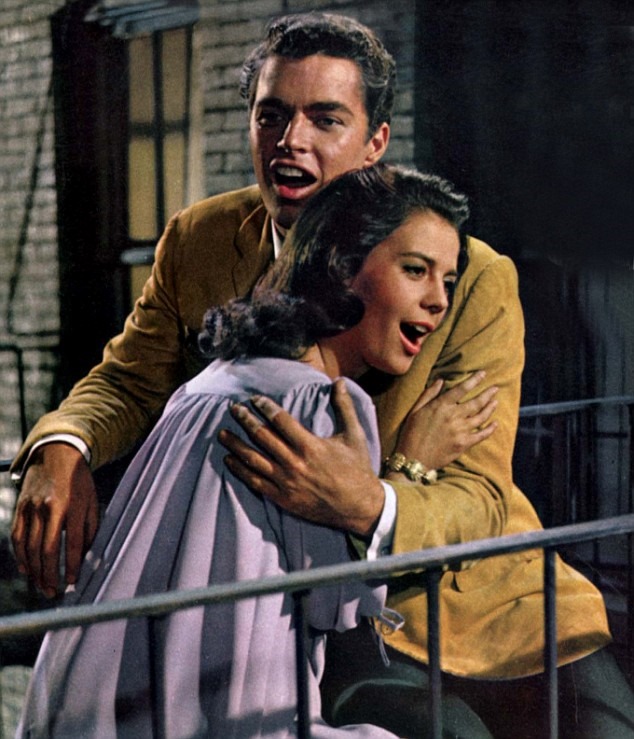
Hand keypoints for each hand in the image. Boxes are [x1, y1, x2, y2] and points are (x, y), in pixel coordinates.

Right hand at [11, 443, 98, 597]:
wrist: (56, 454)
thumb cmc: (79, 481)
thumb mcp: (91, 501)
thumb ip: (90, 529)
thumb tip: (87, 556)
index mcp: (72, 506)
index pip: (72, 544)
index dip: (72, 566)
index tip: (73, 582)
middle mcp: (50, 508)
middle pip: (46, 550)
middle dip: (49, 575)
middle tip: (53, 592)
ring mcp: (31, 508)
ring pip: (29, 547)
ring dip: (34, 571)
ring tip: (42, 586)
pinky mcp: (20, 508)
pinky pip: (18, 537)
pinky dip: (20, 556)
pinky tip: (26, 569)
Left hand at [218, 379, 384, 537]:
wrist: (359, 507)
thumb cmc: (357, 469)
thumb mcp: (354, 435)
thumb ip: (344, 406)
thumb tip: (340, 381)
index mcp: (311, 446)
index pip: (280, 420)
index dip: (265, 407)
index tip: (255, 399)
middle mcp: (295, 463)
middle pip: (262, 436)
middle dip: (245, 420)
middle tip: (233, 408)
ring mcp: (287, 482)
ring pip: (253, 460)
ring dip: (236, 445)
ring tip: (222, 433)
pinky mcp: (283, 498)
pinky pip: (256, 482)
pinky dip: (240, 470)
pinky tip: (229, 460)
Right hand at [395, 371, 498, 470]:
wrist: (414, 459)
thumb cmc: (411, 434)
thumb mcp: (415, 410)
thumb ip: (429, 394)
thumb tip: (441, 380)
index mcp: (441, 406)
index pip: (461, 389)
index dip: (474, 380)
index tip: (483, 374)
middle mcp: (453, 416)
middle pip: (476, 402)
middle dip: (487, 393)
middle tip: (495, 388)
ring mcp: (460, 431)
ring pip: (481, 416)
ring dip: (490, 408)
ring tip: (496, 402)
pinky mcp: (464, 444)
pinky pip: (481, 435)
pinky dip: (490, 429)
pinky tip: (495, 424)